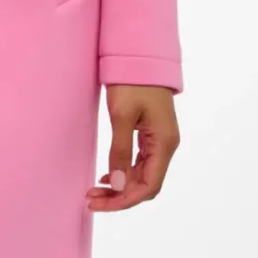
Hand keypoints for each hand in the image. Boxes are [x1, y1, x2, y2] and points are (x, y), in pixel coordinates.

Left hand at [86, 83, 179, 211]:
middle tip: (91, 198)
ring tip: (95, 190)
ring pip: (143, 175)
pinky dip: (125, 172)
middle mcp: (167, 145)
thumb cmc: (132, 81)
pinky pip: (141, 162)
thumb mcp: (121, 115)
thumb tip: (119, 186)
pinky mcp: (152, 134)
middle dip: (120, 196)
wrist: (141, 55)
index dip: (124, 200)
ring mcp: (161, 140)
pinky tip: (109, 176)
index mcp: (164, 143)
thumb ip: (120, 152)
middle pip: (146, 184)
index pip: (149, 186)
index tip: (99, 203)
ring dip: (121, 186)